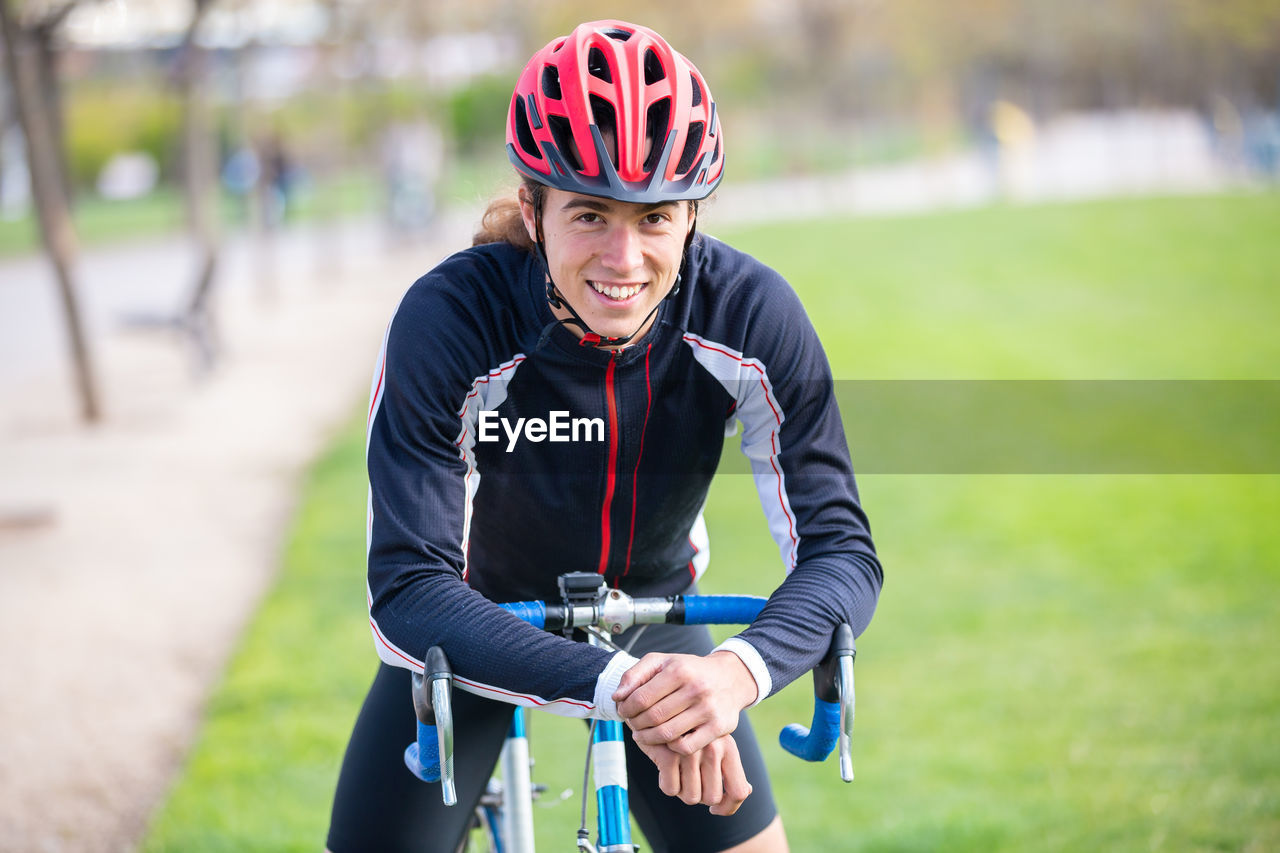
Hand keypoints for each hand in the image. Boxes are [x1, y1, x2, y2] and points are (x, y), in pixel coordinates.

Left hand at [613, 651, 756, 754]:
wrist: (730, 677)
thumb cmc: (690, 670)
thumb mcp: (662, 662)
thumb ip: (635, 675)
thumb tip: (617, 697)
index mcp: (679, 670)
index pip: (641, 698)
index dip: (626, 708)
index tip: (623, 711)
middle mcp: (696, 688)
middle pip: (653, 717)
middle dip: (635, 723)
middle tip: (632, 723)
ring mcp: (709, 709)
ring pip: (667, 734)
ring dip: (648, 738)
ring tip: (642, 733)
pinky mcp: (718, 727)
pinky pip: (686, 746)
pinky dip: (671, 746)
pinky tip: (666, 740)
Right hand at [632, 733, 752, 815]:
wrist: (658, 706)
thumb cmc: (688, 731)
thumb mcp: (714, 743)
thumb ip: (728, 766)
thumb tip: (748, 791)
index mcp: (728, 747)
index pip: (738, 791)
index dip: (728, 808)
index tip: (714, 809)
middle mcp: (713, 748)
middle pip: (712, 798)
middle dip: (699, 796)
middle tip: (689, 781)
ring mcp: (692, 751)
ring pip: (690, 797)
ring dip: (682, 791)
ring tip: (677, 772)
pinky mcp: (670, 754)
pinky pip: (670, 789)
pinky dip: (666, 784)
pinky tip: (664, 769)